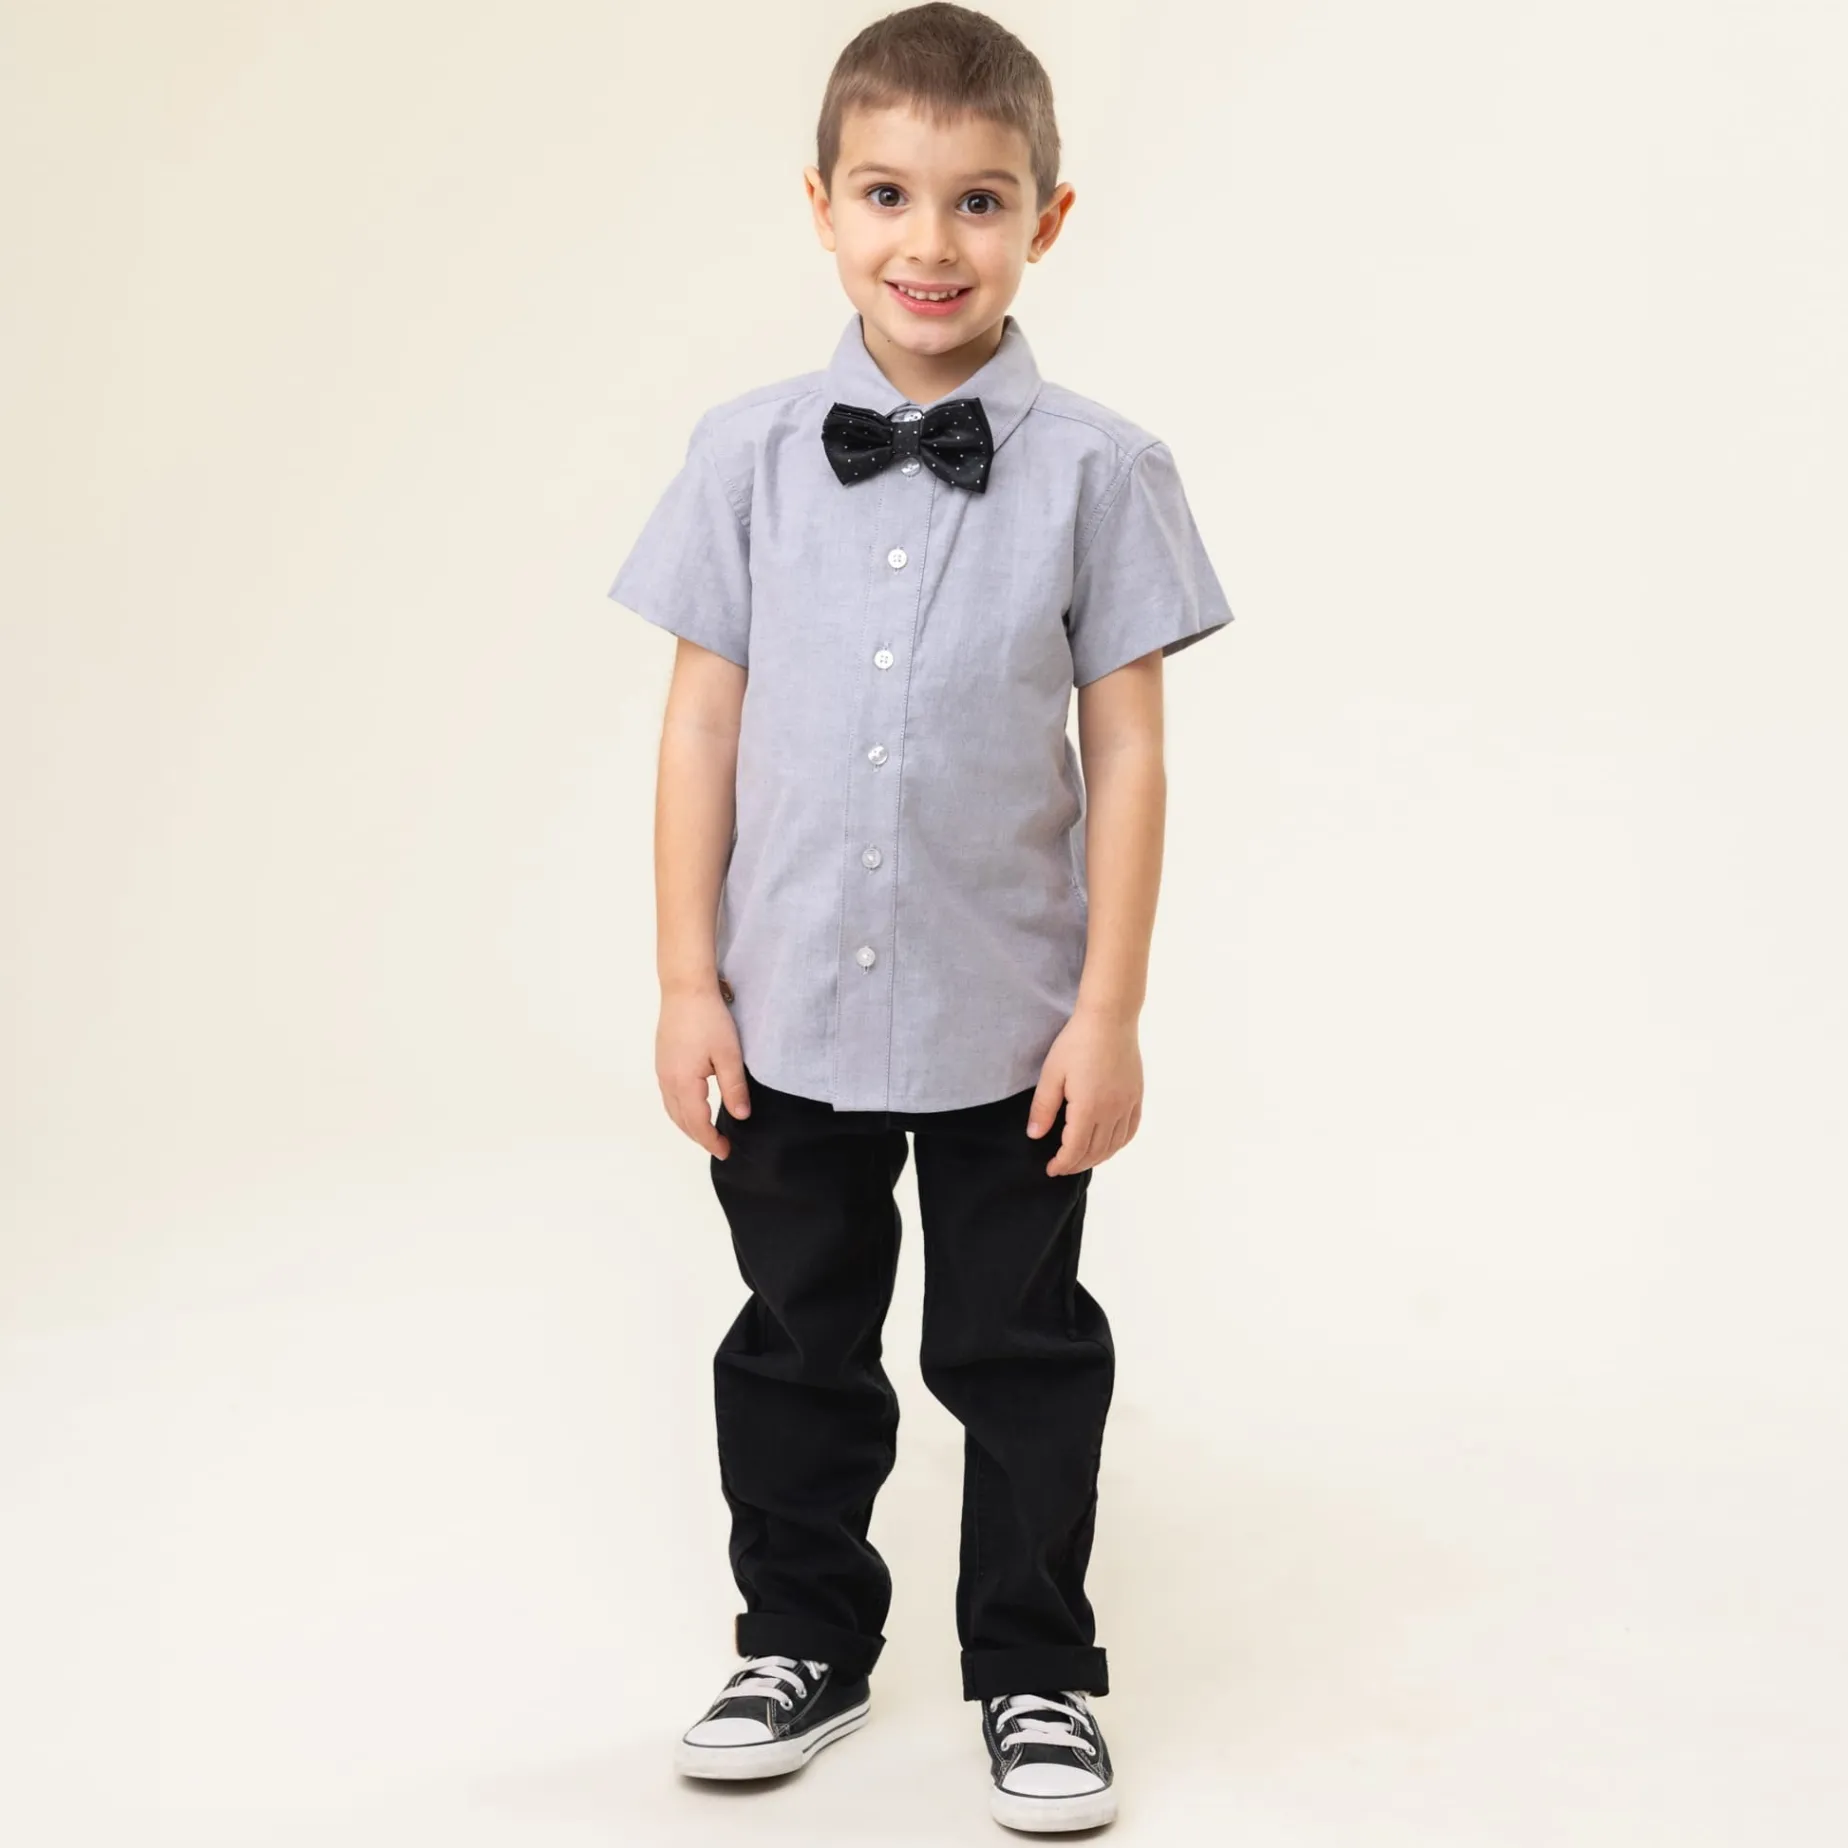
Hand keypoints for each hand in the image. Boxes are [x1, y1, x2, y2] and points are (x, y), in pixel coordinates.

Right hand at [656, 988, 751, 1158]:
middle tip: (719, 1147)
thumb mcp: (729, 1055)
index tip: (726, 1151)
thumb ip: (734, 1088)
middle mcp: (667, 1081)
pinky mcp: (662, 1061)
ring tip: (707, 1133)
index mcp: (683, 1083)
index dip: (711, 1141)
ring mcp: (662, 1070)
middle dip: (699, 1137)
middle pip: (681, 1120)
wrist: (685, 988)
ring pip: (672, 1109)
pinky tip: (693, 1107)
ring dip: (688, 1125)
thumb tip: (740, 1117)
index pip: (697, 1123)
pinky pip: (669, 1096)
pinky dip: (680, 1110)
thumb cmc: (708, 1018)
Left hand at [1025, 1004, 1143, 1176]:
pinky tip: (1108, 1145)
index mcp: (1088, 1108)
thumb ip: (1043, 1107)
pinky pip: (1130, 1130)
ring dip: (1097, 1158)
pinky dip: (1118, 1144)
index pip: (1075, 1149)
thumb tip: (1035, 1136)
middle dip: (1076, 1164)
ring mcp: (1127, 1104)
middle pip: (1095, 1151)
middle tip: (1061, 1167)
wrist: (1109, 1018)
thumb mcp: (1052, 1073)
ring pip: (1114, 1144)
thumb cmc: (1076, 1042)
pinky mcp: (1136, 1096)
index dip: (1062, 1164)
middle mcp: (1112, 1111)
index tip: (1051, 1169)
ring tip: (1081, 1159)